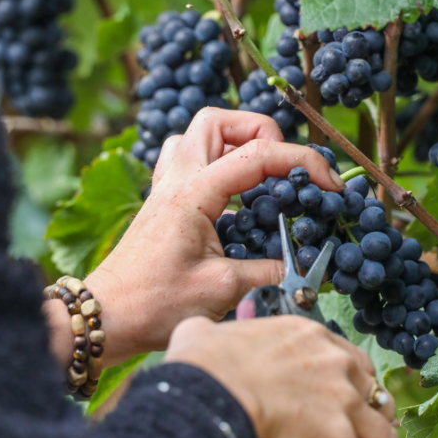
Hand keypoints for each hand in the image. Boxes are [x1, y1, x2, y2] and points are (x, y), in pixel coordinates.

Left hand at [81, 108, 343, 364]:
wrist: (107, 316)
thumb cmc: (155, 305)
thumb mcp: (222, 290)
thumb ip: (269, 270)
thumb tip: (303, 265)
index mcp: (193, 192)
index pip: (257, 153)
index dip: (302, 162)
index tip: (330, 185)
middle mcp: (176, 178)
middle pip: (217, 120)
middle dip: (260, 131)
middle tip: (284, 167)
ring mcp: (165, 186)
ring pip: (199, 134)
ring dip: (234, 142)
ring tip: (261, 175)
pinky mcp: (162, 201)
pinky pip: (188, 160)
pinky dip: (216, 163)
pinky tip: (234, 196)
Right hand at [165, 315, 396, 437]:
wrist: (204, 395)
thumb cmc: (199, 366)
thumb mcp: (206, 332)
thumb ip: (215, 333)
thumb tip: (199, 336)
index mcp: (308, 335)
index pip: (349, 363)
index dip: (344, 391)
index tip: (327, 412)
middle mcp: (335, 364)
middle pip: (374, 398)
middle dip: (364, 424)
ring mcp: (342, 404)